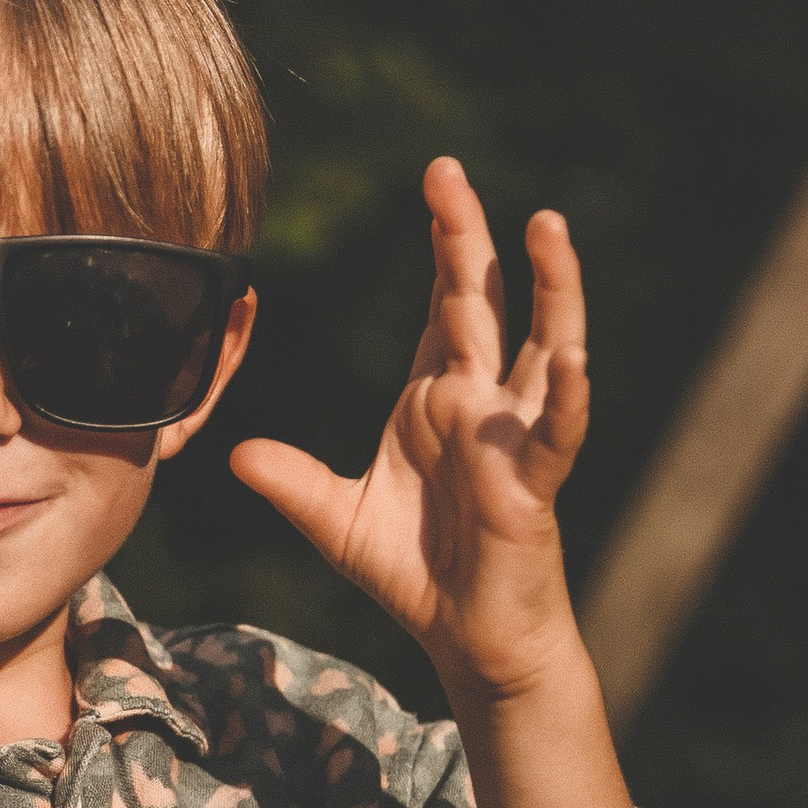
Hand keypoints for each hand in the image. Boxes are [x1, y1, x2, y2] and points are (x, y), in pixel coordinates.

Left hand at [231, 156, 589, 701]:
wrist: (469, 637)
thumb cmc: (417, 573)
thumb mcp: (336, 522)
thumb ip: (293, 483)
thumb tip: (234, 454)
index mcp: (437, 399)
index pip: (446, 305)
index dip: (443, 247)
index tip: (435, 185)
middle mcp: (480, 403)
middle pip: (482, 301)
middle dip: (467, 236)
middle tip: (446, 170)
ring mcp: (513, 436)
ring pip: (545, 344)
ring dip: (551, 287)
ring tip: (548, 225)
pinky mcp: (534, 483)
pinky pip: (556, 432)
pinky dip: (566, 397)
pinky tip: (572, 359)